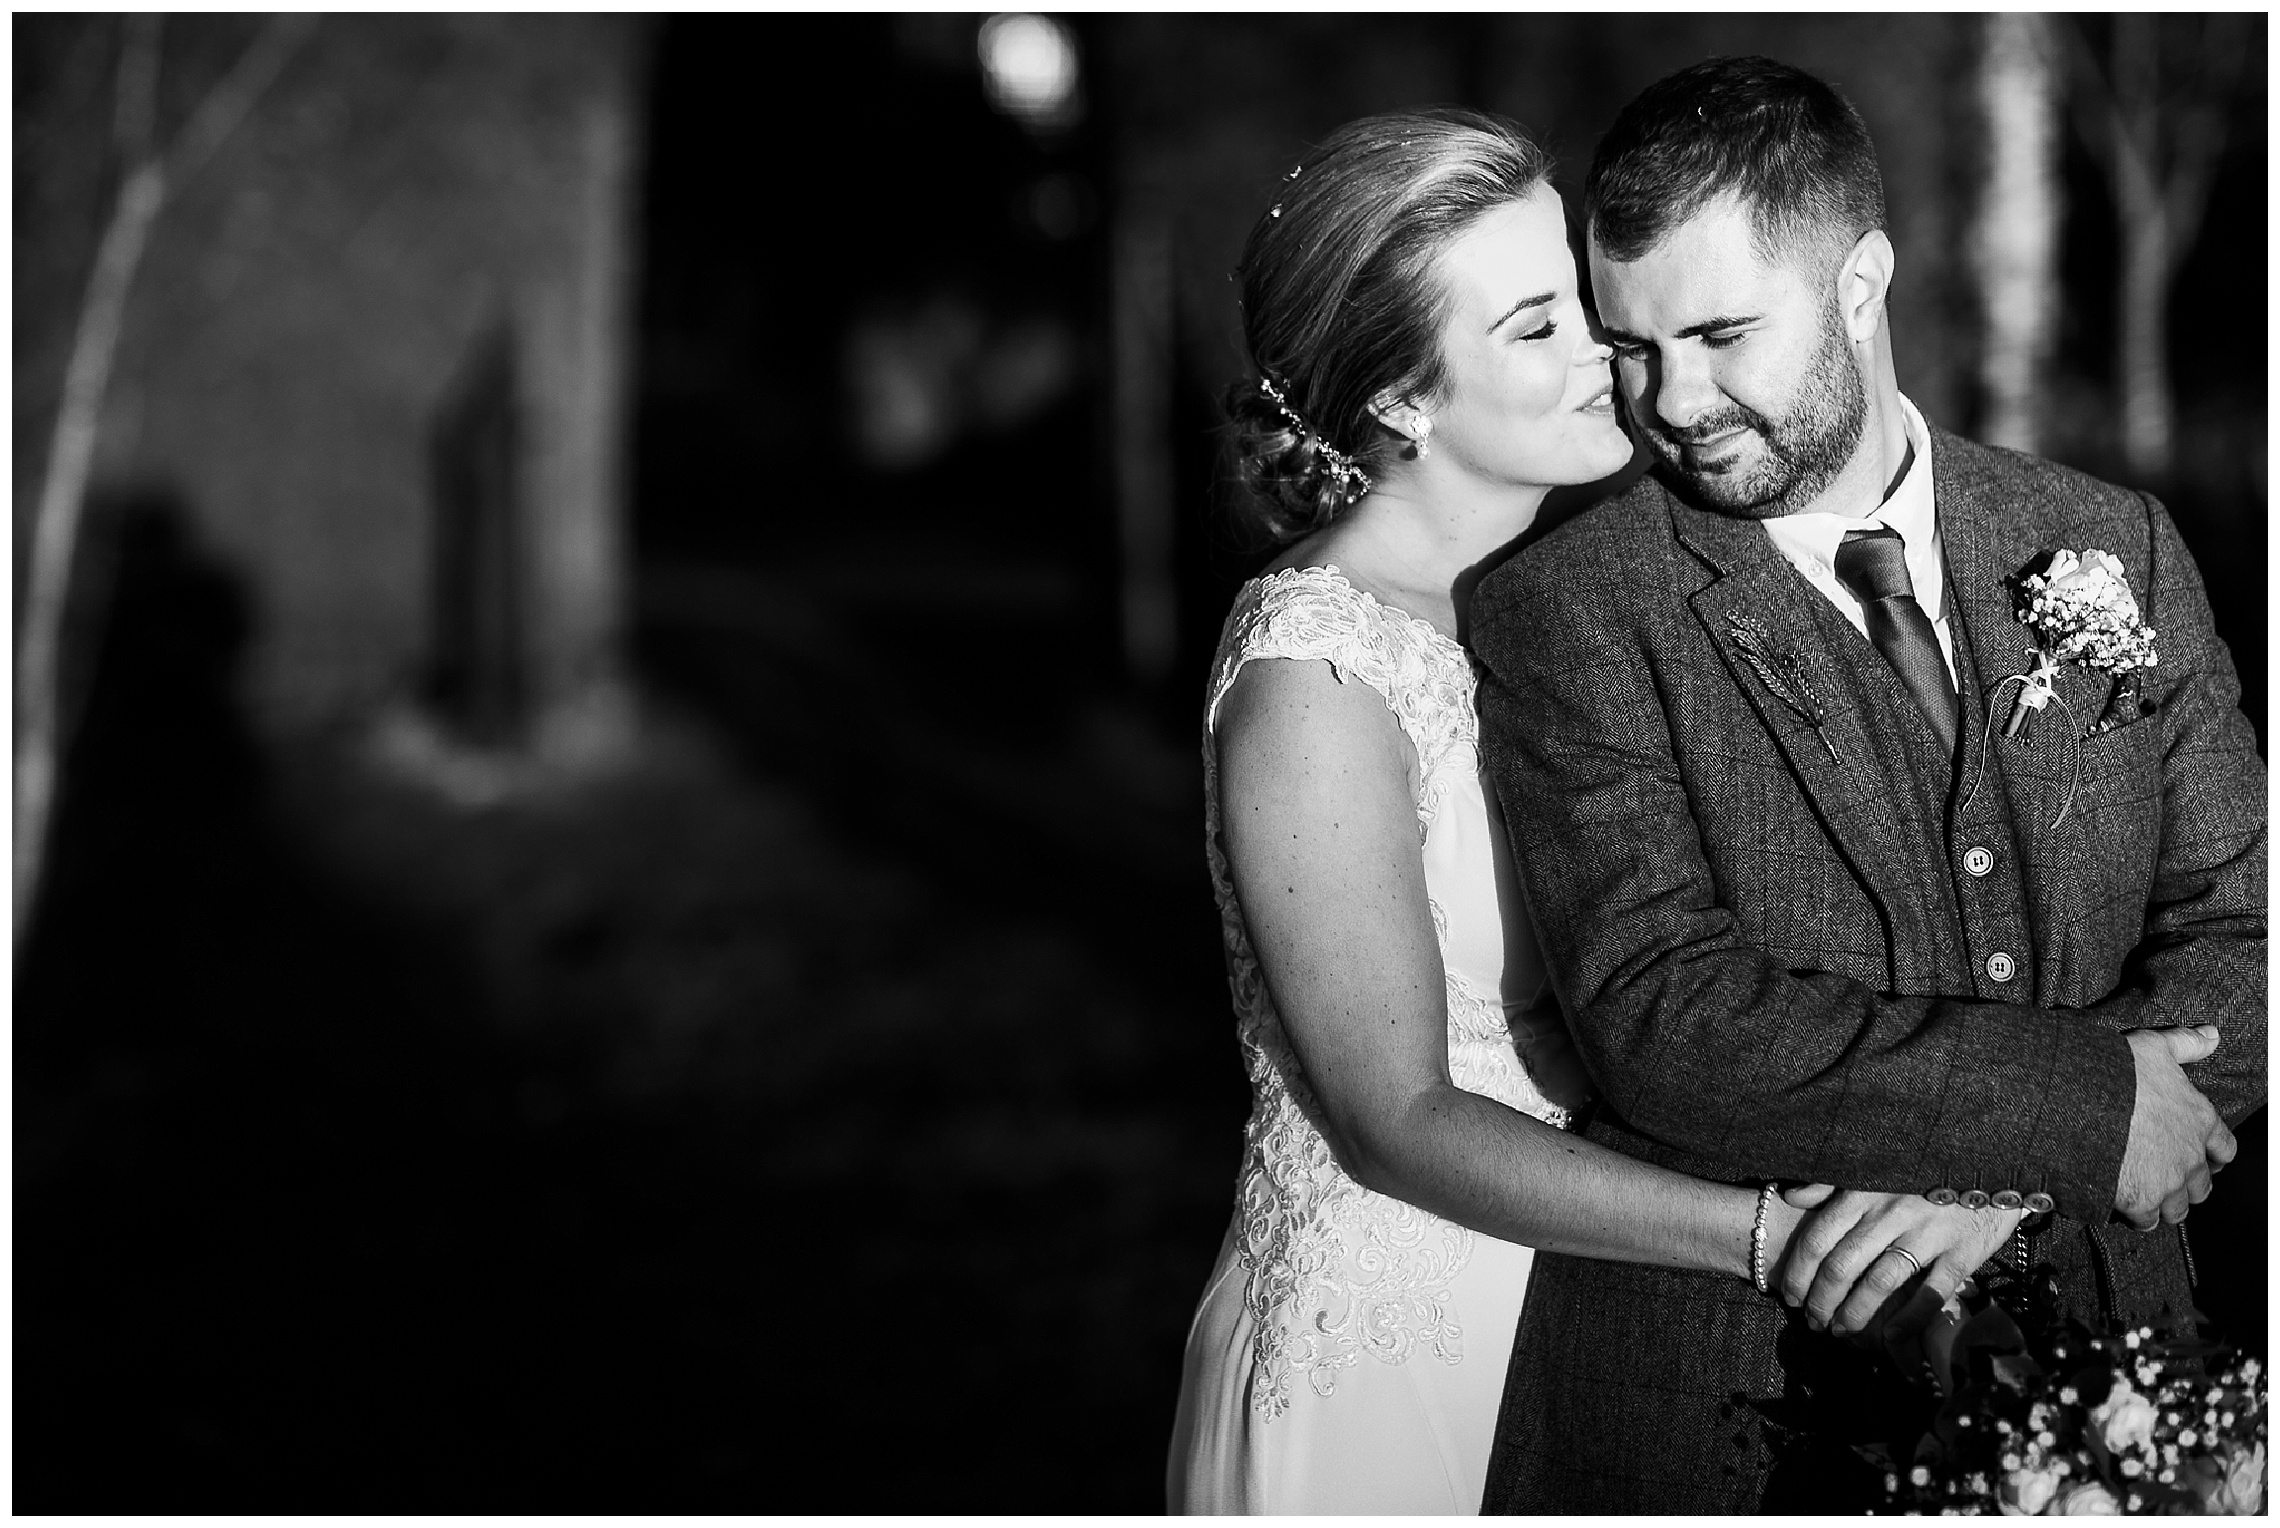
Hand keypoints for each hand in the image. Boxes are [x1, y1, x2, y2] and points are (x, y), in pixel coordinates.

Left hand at [1774, 1189, 2021, 1339]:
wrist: (1990, 1164)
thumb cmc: (1923, 1167)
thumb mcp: (1873, 1166)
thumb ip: (1831, 1183)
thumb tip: (1792, 1197)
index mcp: (1862, 1191)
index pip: (1817, 1239)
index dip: (1799, 1274)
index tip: (1791, 1297)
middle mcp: (1889, 1212)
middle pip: (1842, 1266)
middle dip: (1821, 1301)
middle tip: (1813, 1322)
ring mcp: (1927, 1233)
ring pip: (1880, 1283)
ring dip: (1855, 1314)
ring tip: (1842, 1331)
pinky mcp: (1961, 1252)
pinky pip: (1930, 1293)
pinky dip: (1908, 1319)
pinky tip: (1890, 1337)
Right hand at [2116, 1026, 2233, 1230]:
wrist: (2081, 1102)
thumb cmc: (2119, 1072)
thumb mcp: (2154, 1047)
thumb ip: (2186, 1044)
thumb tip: (2213, 1035)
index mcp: (2200, 1120)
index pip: (2225, 1148)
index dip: (2214, 1154)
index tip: (2203, 1156)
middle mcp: (2191, 1156)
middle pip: (2203, 1185)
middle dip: (2188, 1183)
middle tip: (2167, 1175)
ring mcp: (2168, 1182)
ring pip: (2179, 1208)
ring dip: (2165, 1203)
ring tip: (2146, 1195)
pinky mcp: (2141, 1200)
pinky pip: (2147, 1221)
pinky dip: (2138, 1217)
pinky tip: (2125, 1206)